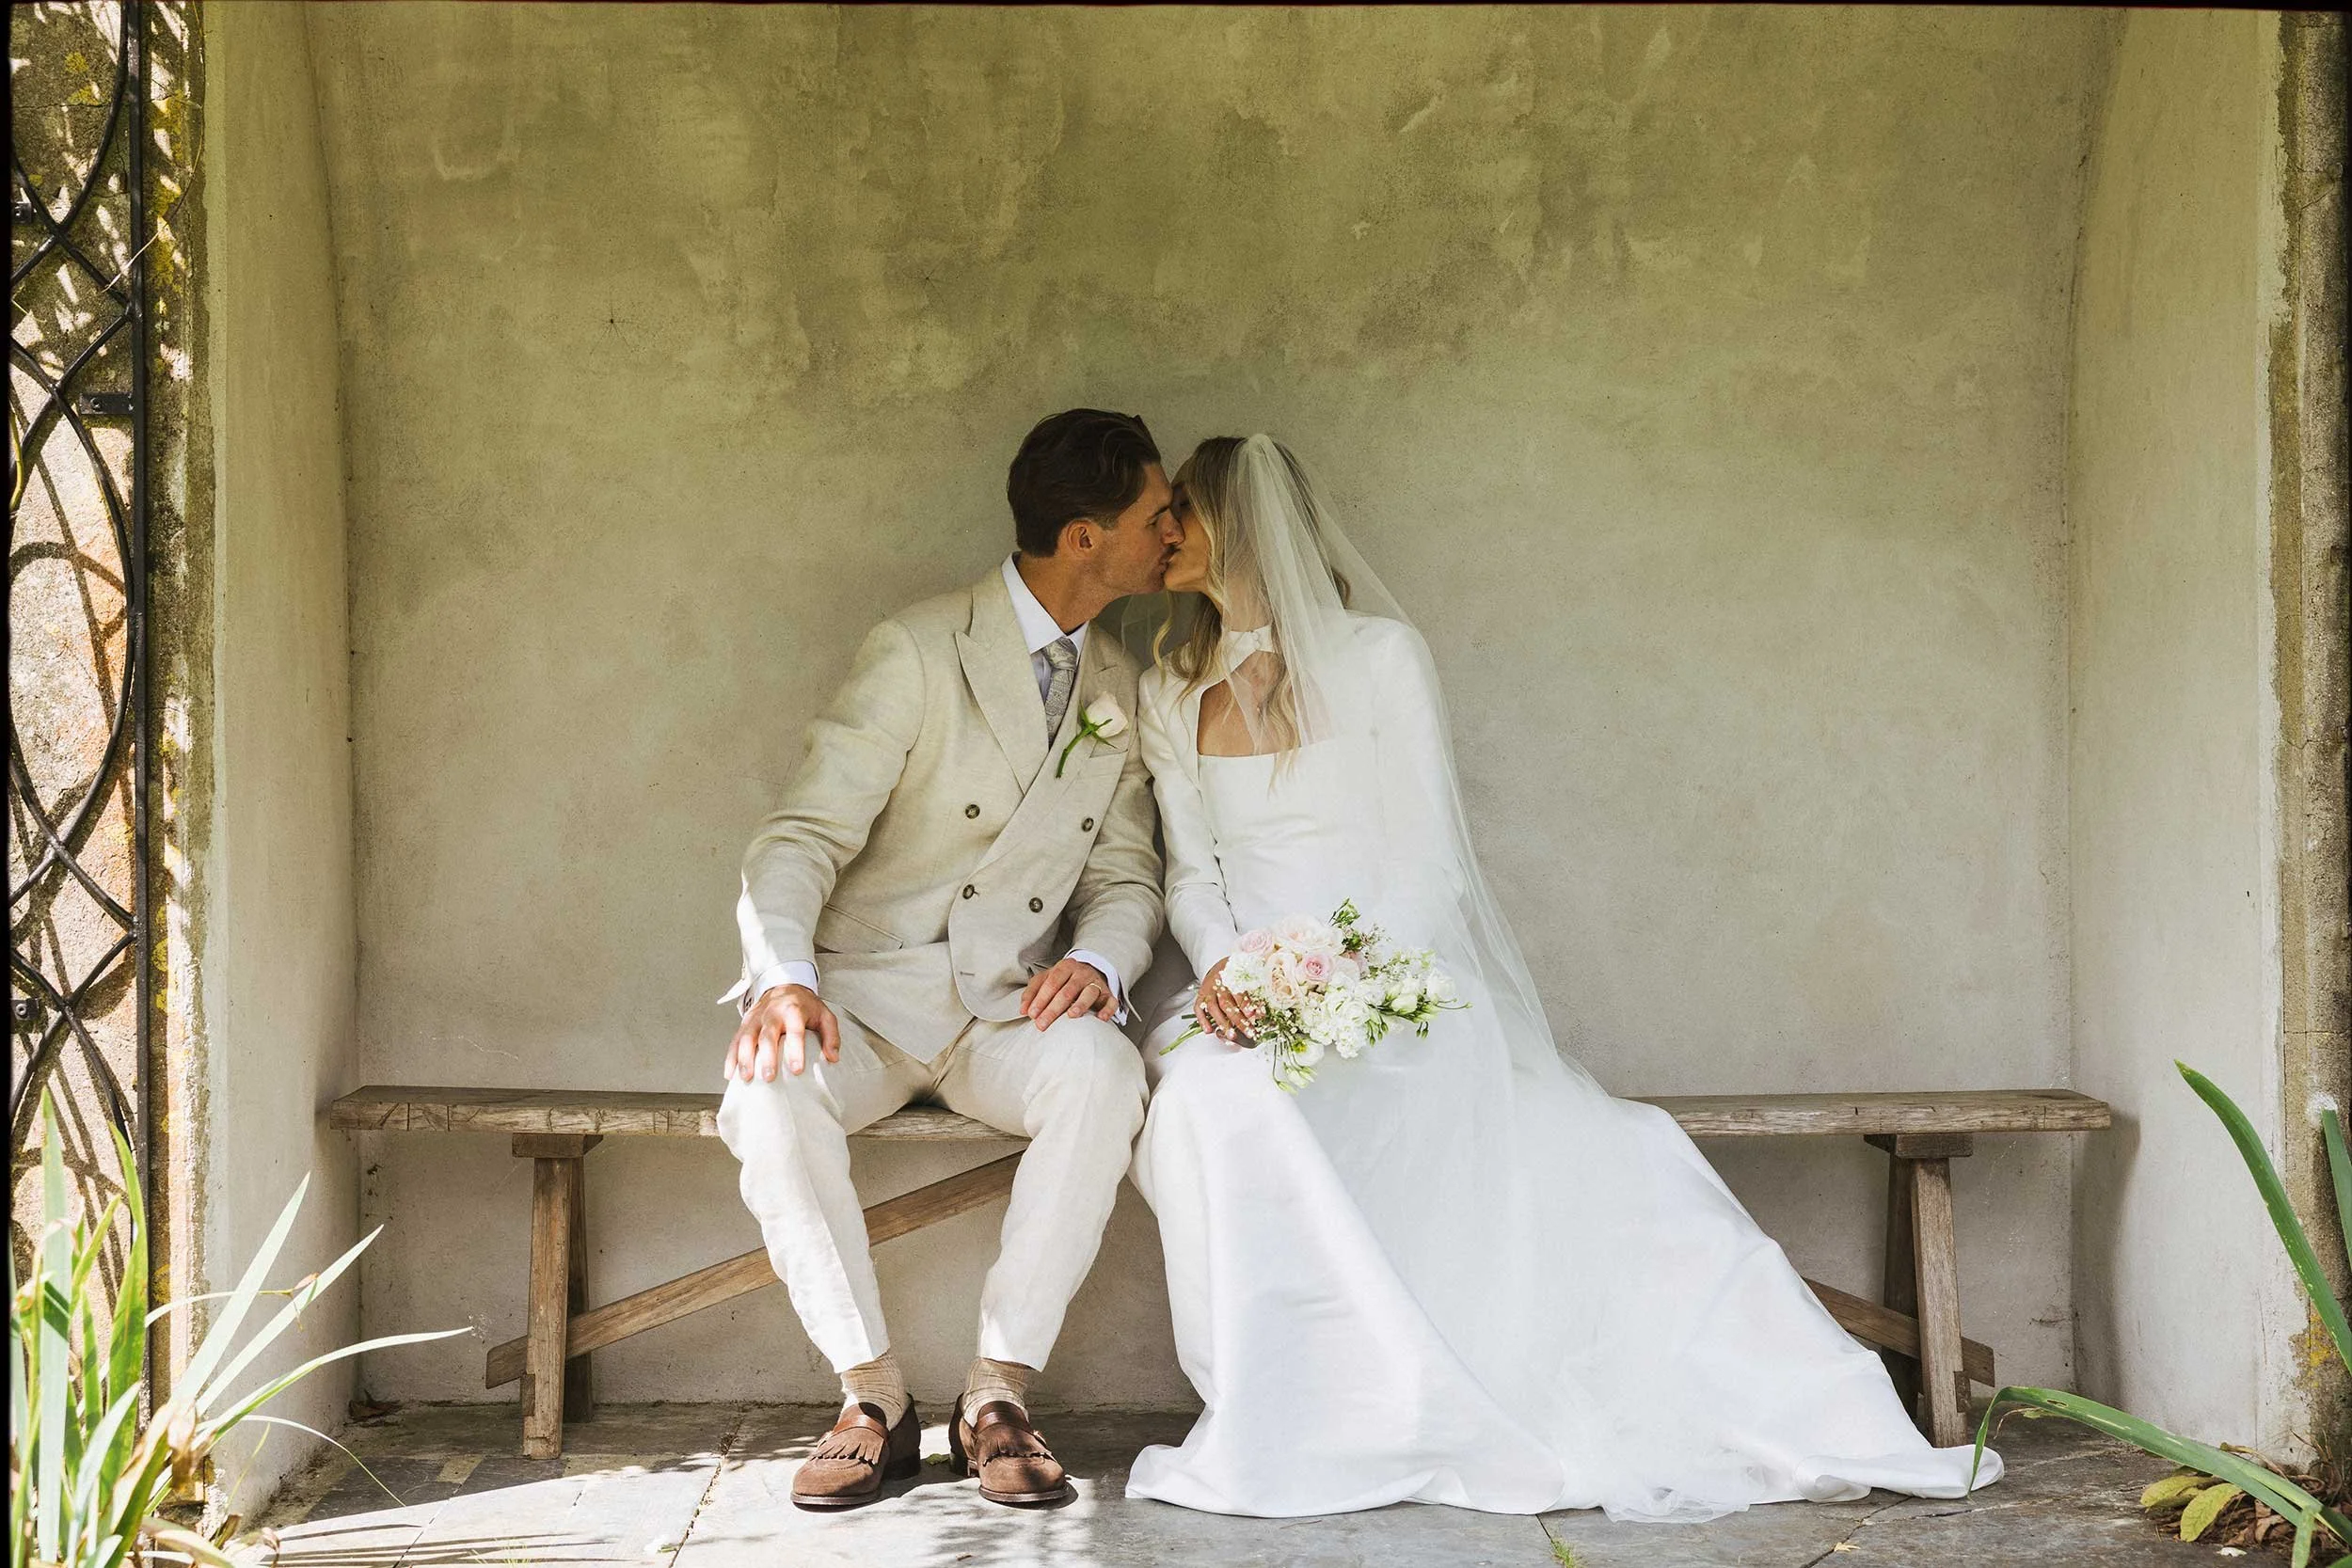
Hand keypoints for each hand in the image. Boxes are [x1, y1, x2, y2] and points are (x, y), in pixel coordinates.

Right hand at [724, 984, 839, 1080]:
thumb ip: (831, 1036)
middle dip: (766, 1057)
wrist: (784, 985)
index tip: (797, 1069)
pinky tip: (730, 1074)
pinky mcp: (745, 1023)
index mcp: (793, 1010)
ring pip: (747, 1038)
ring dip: (744, 1058)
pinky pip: (735, 1040)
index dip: (795, 1050)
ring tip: (746, 1078)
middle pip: (767, 1036)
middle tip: (768, 1077)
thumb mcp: (824, 1015)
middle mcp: (772, 1013)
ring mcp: (756, 1018)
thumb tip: (833, 1058)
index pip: (795, 1031)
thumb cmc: (805, 1005)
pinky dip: (731, 1057)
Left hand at [1021, 957, 1117, 1029]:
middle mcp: (1081, 973)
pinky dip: (1107, 1010)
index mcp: (1065, 967)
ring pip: (1089, 993)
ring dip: (1081, 1004)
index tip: (1032, 1014)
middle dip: (1053, 1009)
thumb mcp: (1046, 979)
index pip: (1051, 983)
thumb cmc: (1064, 979)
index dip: (1041, 998)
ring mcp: (1096, 983)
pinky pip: (1110, 1001)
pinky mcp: (1108, 994)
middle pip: (1067, 991)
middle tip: (1042, 1024)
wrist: (1090, 970)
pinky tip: (1101, 1018)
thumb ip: (1033, 992)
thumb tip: (1023, 1010)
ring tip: (1072, 1015)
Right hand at [1193, 957, 1259, 1044]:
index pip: (1239, 991)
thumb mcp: (1249, 976)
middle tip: (1247, 1032)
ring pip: (1213, 1007)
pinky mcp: (1201, 995)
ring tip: (1231, 1035)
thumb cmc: (1238, 973)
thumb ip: (1255, 994)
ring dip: (1222, 1023)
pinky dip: (1202, 1020)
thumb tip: (1261, 1013)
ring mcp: (1208, 989)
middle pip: (1227, 1003)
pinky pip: (1198, 1008)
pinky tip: (1209, 1030)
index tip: (1253, 1015)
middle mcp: (1218, 982)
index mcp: (1232, 974)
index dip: (1246, 1003)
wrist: (1223, 965)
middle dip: (1238, 1020)